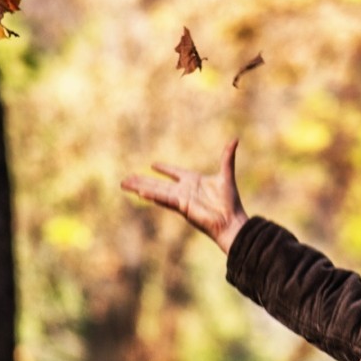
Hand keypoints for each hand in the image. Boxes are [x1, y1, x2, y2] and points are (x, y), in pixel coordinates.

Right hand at [121, 139, 247, 253]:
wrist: (231, 221)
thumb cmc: (230, 202)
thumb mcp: (226, 175)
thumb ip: (227, 157)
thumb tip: (235, 139)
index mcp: (193, 182)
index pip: (175, 173)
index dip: (165, 169)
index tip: (153, 164)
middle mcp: (184, 190)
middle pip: (158, 184)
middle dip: (142, 180)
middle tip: (127, 178)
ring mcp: (181, 199)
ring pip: (156, 191)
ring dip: (140, 187)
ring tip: (125, 184)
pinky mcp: (182, 206)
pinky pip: (165, 199)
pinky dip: (153, 195)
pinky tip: (140, 192)